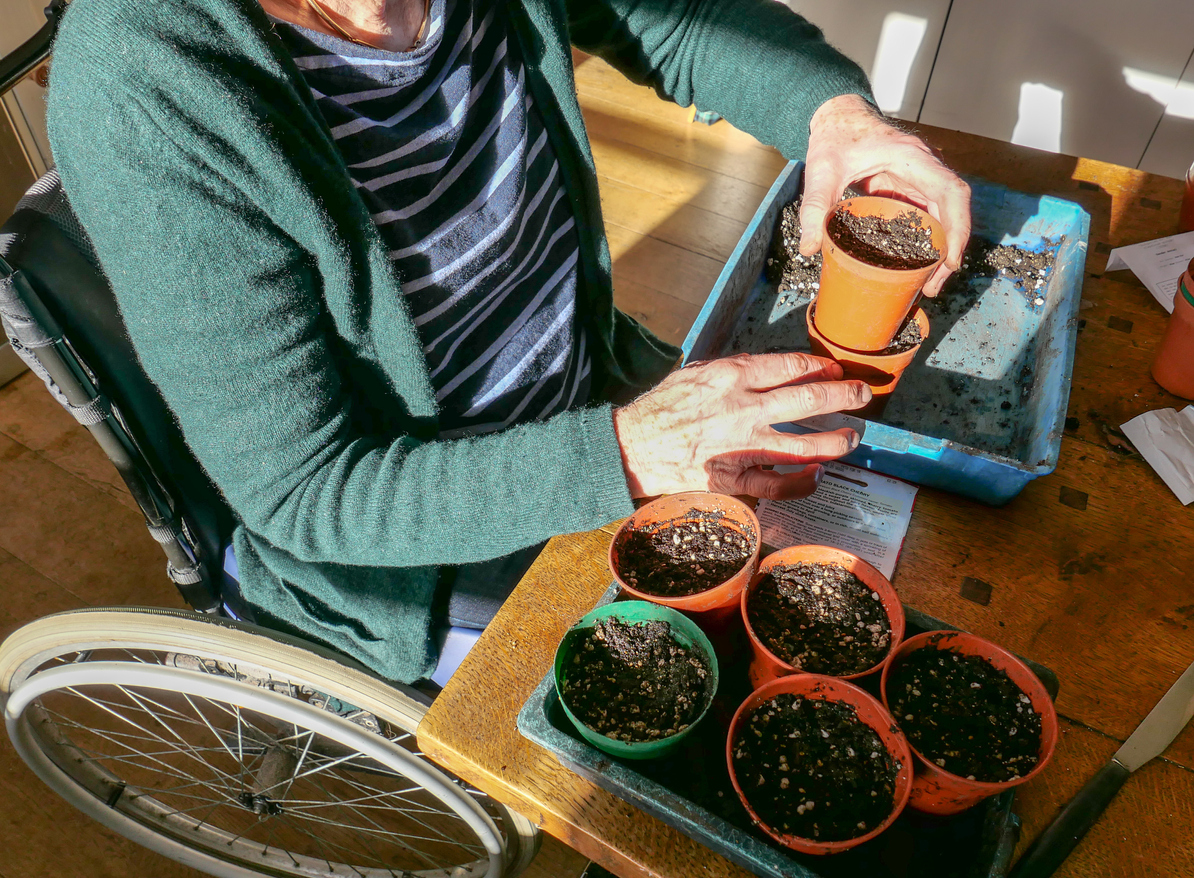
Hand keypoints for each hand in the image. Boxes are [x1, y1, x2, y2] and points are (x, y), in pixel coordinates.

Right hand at [612, 353, 870, 500]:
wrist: (630, 447)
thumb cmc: (658, 409)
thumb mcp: (694, 374)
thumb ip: (730, 371)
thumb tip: (764, 370)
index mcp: (732, 376)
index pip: (790, 366)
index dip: (819, 366)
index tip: (834, 369)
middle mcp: (743, 408)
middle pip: (809, 398)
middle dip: (843, 394)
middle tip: (863, 395)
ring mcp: (742, 446)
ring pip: (803, 444)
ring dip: (834, 440)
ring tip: (852, 438)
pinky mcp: (734, 478)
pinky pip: (778, 483)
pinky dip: (802, 481)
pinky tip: (817, 475)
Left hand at [799, 94, 970, 297]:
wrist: (836, 117)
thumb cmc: (833, 139)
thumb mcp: (820, 172)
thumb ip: (814, 208)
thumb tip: (809, 249)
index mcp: (911, 158)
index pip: (951, 192)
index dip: (958, 227)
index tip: (950, 260)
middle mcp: (924, 167)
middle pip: (954, 209)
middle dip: (951, 248)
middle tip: (934, 286)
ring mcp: (920, 177)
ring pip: (945, 214)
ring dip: (942, 247)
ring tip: (928, 283)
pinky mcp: (910, 186)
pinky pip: (928, 214)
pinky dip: (928, 239)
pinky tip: (917, 264)